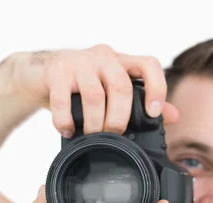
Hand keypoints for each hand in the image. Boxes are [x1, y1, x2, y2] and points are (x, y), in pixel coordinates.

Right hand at [11, 44, 178, 135]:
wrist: (40, 74)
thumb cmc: (82, 85)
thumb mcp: (112, 91)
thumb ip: (141, 102)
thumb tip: (173, 115)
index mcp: (122, 62)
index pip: (148, 64)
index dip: (156, 88)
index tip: (153, 113)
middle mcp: (104, 57)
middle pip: (121, 86)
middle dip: (120, 118)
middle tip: (114, 134)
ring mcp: (79, 62)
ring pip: (94, 95)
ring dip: (95, 123)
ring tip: (91, 136)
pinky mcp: (56, 71)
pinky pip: (63, 100)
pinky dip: (66, 120)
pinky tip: (68, 130)